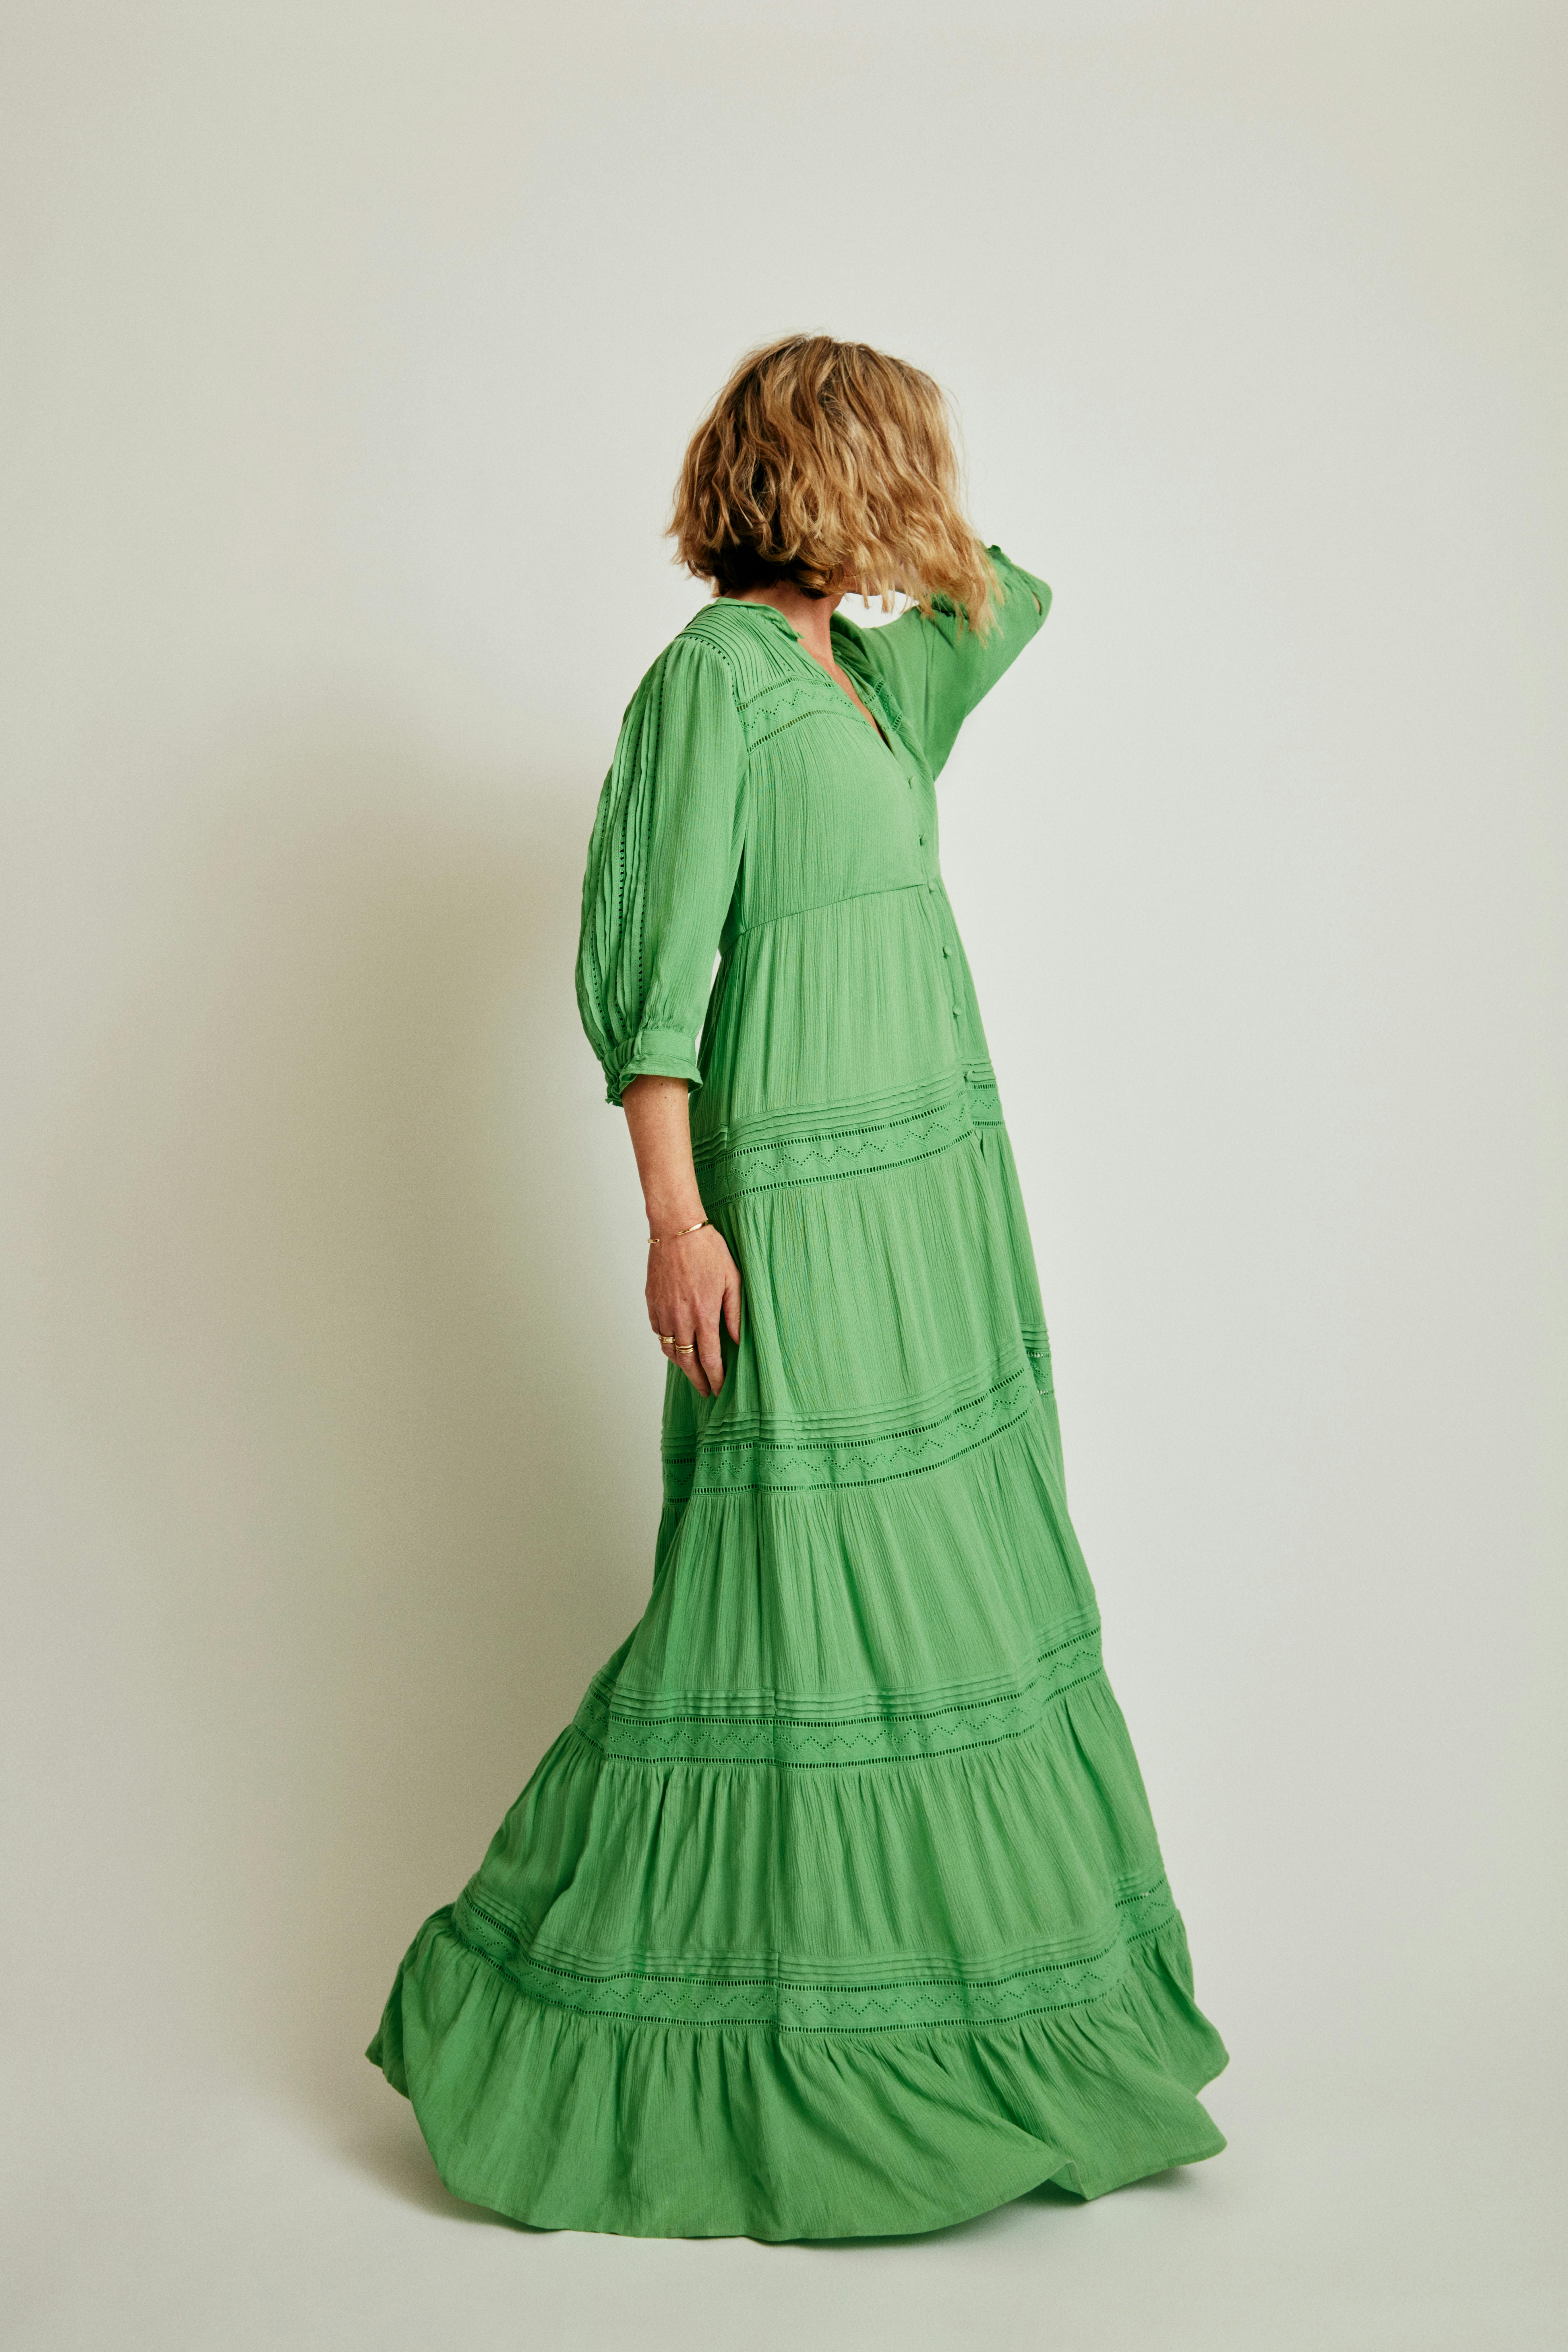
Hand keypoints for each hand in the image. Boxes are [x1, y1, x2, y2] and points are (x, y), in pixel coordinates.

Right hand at [647, 1224, 741, 1396]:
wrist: (676, 1229)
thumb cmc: (708, 1250)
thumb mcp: (732, 1280)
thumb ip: (735, 1312)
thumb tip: (737, 1340)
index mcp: (704, 1314)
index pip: (709, 1358)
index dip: (714, 1378)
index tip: (719, 1389)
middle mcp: (681, 1318)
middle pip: (687, 1361)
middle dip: (698, 1380)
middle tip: (705, 1391)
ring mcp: (663, 1311)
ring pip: (670, 1350)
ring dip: (682, 1364)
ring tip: (692, 1371)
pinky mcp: (652, 1303)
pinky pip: (658, 1332)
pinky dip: (668, 1344)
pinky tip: (676, 1344)